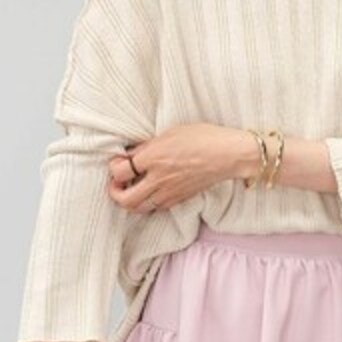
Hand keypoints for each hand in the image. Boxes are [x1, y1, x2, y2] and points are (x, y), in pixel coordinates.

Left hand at [107, 124, 255, 212]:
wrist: (228, 155)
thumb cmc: (202, 138)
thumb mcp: (170, 133)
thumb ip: (148, 146)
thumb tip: (131, 154)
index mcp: (154, 158)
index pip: (120, 171)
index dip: (114, 167)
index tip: (118, 161)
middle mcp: (158, 179)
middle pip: (125, 199)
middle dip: (115, 193)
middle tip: (117, 184)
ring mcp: (169, 193)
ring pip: (139, 208)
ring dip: (130, 201)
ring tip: (132, 190)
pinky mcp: (178, 199)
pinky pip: (155, 207)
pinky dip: (147, 203)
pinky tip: (150, 192)